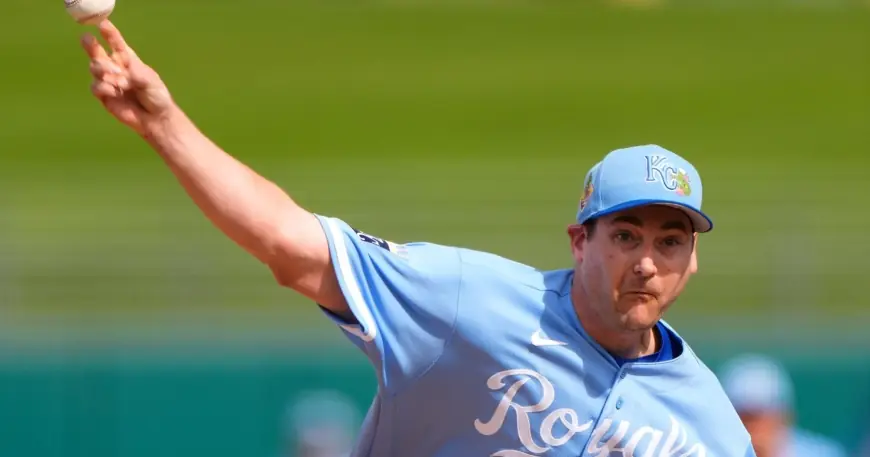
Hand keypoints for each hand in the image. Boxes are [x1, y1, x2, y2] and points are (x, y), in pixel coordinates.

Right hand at [82, 20, 174, 134]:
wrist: (155, 118)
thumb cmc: (156, 96)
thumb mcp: (150, 81)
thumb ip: (136, 74)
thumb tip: (122, 71)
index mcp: (128, 60)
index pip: (116, 43)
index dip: (109, 33)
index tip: (103, 24)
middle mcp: (115, 67)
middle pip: (97, 52)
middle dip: (91, 45)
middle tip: (87, 38)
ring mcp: (108, 81)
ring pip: (94, 68)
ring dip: (103, 70)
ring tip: (119, 80)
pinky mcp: (104, 95)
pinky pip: (96, 86)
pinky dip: (103, 87)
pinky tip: (114, 91)